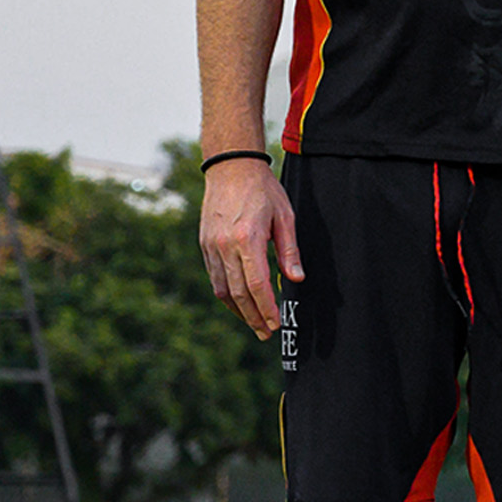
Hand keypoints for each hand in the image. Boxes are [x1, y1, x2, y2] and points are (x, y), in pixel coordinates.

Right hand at [197, 158, 300, 338]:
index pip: (257, 285)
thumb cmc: (263, 190)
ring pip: (222, 290)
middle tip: (266, 333)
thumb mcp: (285, 217)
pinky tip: (239, 303)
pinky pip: (215, 278)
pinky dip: (226, 295)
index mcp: (248, 239)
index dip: (267, 308)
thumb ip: (289, 251)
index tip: (276, 323)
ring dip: (239, 311)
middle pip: (239, 293)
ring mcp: (212, 246)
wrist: (231, 167)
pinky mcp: (205, 245)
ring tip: (254, 324)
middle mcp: (226, 246)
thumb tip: (296, 280)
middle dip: (254, 317)